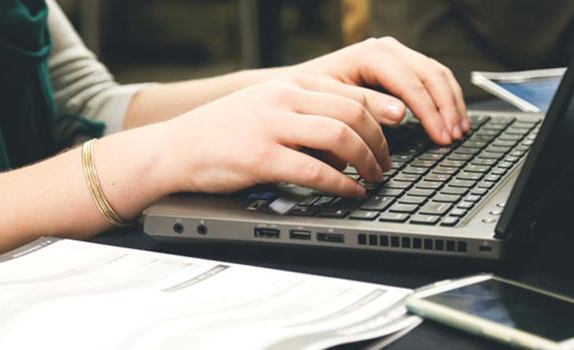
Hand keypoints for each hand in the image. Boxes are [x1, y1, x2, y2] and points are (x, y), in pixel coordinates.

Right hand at [155, 75, 391, 197]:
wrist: (175, 148)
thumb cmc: (223, 133)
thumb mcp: (267, 107)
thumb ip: (305, 112)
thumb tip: (351, 135)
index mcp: (289, 84)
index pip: (351, 93)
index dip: (382, 114)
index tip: (398, 131)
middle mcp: (283, 98)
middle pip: (353, 113)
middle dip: (379, 142)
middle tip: (386, 164)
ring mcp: (272, 126)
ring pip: (340, 136)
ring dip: (366, 161)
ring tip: (374, 178)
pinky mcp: (261, 157)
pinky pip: (315, 170)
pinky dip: (341, 183)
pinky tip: (351, 192)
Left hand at [293, 36, 469, 144]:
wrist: (295, 88)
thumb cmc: (308, 97)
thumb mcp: (332, 103)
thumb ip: (365, 106)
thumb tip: (400, 114)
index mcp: (370, 54)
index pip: (411, 82)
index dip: (430, 112)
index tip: (441, 136)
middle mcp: (386, 50)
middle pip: (431, 74)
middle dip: (446, 108)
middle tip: (454, 137)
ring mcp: (395, 56)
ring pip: (437, 74)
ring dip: (452, 104)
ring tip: (459, 131)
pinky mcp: (400, 67)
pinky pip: (432, 79)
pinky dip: (446, 99)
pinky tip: (452, 119)